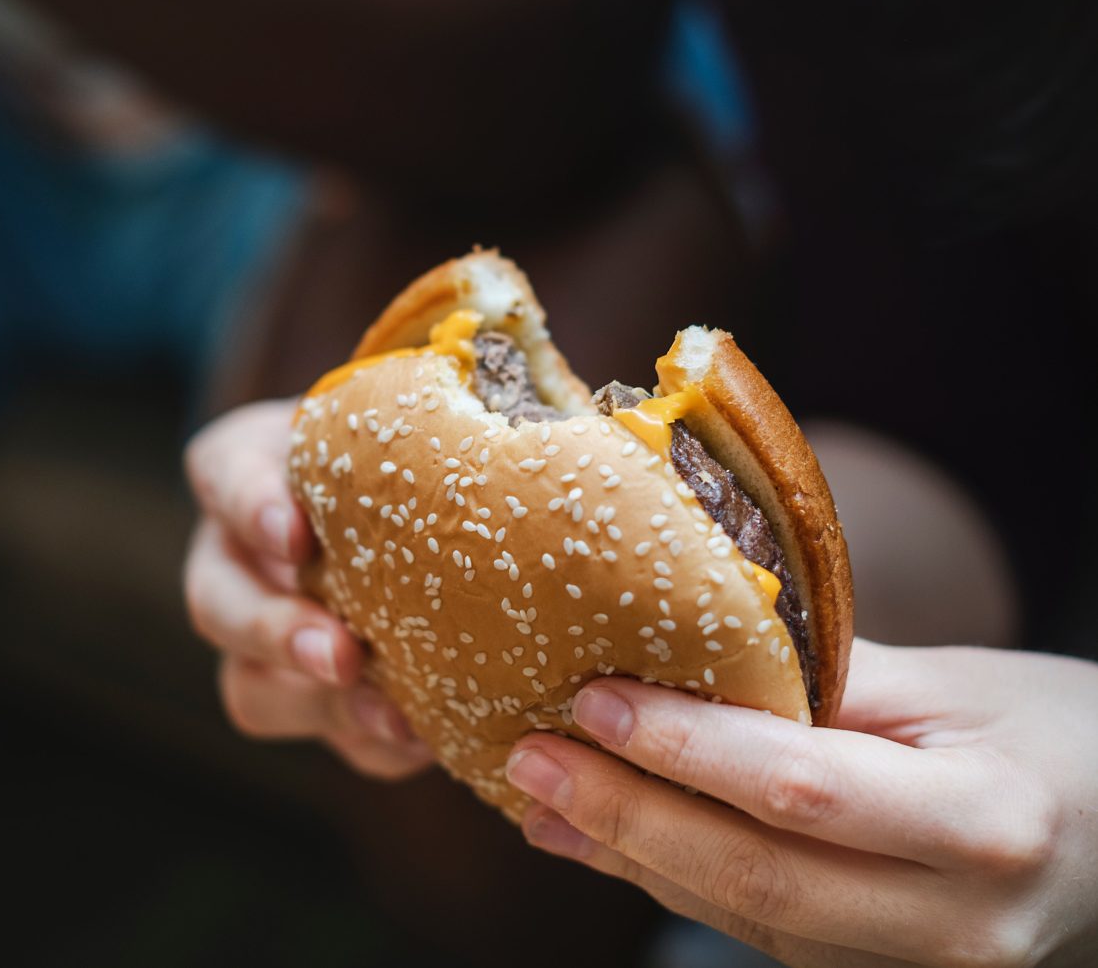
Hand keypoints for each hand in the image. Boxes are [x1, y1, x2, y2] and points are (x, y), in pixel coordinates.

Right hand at [183, 399, 432, 778]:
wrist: (421, 500)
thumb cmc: (414, 442)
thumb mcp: (411, 412)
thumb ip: (435, 410)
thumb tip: (545, 418)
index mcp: (252, 467)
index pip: (225, 473)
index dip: (249, 505)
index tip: (294, 533)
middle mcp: (238, 556)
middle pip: (217, 601)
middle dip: (274, 632)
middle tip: (340, 653)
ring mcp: (264, 637)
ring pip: (252, 686)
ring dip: (317, 706)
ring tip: (391, 715)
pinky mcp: (314, 695)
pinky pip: (325, 736)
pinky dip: (371, 742)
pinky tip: (422, 735)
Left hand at [505, 640, 1097, 966]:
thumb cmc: (1051, 739)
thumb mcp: (960, 682)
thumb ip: (836, 675)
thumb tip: (700, 642)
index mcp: (981, 820)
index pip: (804, 789)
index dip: (689, 750)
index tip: (595, 701)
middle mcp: (950, 921)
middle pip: (758, 876)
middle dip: (626, 818)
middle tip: (529, 760)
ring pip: (745, 917)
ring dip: (630, 857)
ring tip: (538, 800)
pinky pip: (759, 931)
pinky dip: (673, 882)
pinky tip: (605, 840)